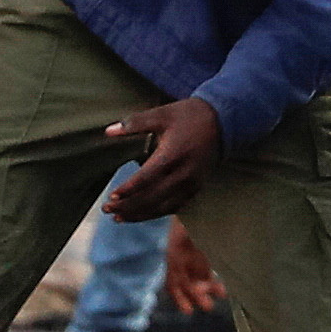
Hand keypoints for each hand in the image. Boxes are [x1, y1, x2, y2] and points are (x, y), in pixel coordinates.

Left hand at [102, 95, 223, 220]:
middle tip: (107, 209)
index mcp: (174, 154)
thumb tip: (108, 131)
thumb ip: (135, 123)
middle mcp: (184, 173)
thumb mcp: (162, 114)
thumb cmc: (189, 115)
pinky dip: (156, 213)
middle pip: (153, 197)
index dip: (129, 189)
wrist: (224, 122)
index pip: (148, 178)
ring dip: (140, 214)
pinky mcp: (196, 188)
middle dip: (128, 206)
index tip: (111, 196)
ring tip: (118, 217)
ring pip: (163, 207)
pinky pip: (174, 207)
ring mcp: (192, 183)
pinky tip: (140, 215)